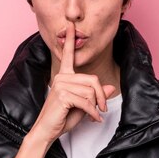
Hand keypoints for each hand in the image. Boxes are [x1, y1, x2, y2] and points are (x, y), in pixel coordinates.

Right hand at [28, 22, 115, 146]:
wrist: (46, 131)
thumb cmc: (62, 118)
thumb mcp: (84, 105)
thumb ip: (95, 95)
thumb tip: (111, 87)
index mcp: (65, 76)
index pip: (69, 55)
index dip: (71, 40)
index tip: (71, 26)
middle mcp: (62, 77)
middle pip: (92, 80)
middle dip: (101, 97)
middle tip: (102, 109)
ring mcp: (61, 85)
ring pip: (91, 91)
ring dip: (96, 107)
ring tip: (94, 115)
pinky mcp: (62, 95)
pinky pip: (87, 102)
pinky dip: (93, 113)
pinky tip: (92, 119)